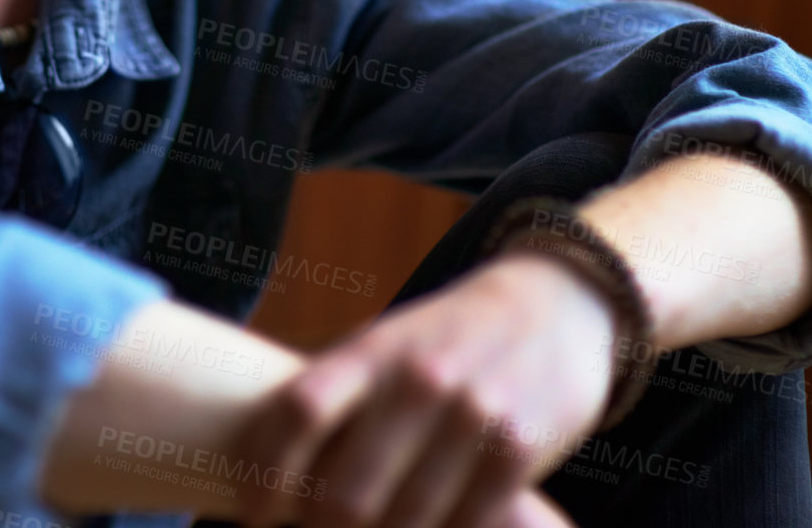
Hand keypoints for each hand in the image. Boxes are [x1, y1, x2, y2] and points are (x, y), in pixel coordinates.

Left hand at [228, 252, 617, 527]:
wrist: (554, 306)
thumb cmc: (448, 340)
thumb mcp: (387, 346)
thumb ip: (339, 398)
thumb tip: (269, 472)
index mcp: (372, 351)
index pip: (298, 411)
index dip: (265, 471)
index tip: (257, 508)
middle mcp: (418, 380)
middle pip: (344, 493)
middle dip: (324, 526)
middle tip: (323, 525)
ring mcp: (471, 416)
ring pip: (402, 523)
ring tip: (380, 526)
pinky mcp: (518, 450)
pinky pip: (462, 527)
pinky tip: (431, 526)